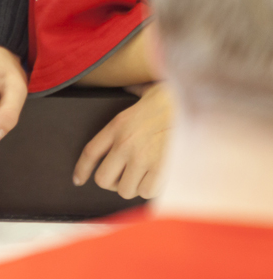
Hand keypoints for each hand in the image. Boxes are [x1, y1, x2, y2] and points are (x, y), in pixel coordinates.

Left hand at [74, 82, 171, 199]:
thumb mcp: (148, 91)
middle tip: (122, 179)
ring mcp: (142, 158)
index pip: (90, 153)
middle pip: (103, 179)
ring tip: (144, 178)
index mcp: (118, 125)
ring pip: (125, 190)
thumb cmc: (177, 97)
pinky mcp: (161, 169)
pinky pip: (147, 192)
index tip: (78, 179)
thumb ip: (135, 93)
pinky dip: (152, 189)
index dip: (82, 169)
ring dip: (134, 187)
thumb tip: (130, 87)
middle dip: (112, 183)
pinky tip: (158, 180)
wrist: (200, 104)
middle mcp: (125, 143)